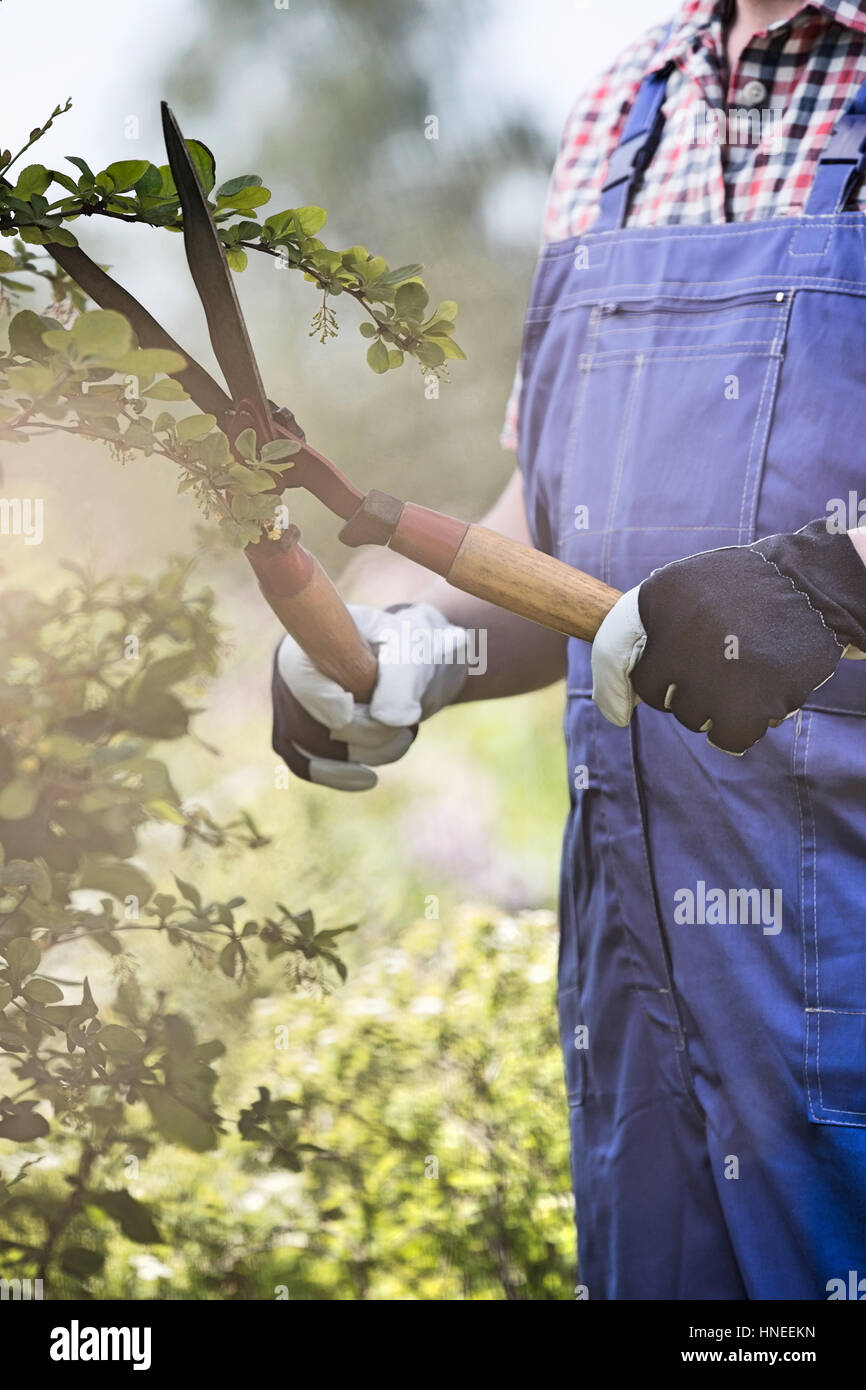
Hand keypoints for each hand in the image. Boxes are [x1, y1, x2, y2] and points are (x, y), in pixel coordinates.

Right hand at [273, 602, 468, 788]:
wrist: (410, 663)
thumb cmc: (409, 649)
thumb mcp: (414, 654)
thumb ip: (402, 681)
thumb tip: (389, 721)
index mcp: (310, 637)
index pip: (301, 676)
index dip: (323, 701)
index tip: (351, 710)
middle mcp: (288, 673)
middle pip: (309, 723)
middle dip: (366, 734)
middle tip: (407, 725)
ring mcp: (288, 708)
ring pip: (312, 751)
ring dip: (367, 753)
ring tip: (403, 735)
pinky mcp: (296, 736)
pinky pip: (306, 766)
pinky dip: (339, 776)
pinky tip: (369, 778)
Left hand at [591, 521, 865, 754]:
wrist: (813, 586)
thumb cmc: (743, 592)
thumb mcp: (685, 587)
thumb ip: (645, 633)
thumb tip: (618, 708)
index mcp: (656, 599)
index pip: (617, 656)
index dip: (626, 683)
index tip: (631, 699)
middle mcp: (676, 637)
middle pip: (657, 696)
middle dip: (682, 688)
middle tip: (719, 661)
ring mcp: (710, 673)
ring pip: (691, 718)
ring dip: (715, 705)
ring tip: (745, 670)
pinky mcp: (746, 703)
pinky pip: (726, 738)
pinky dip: (740, 727)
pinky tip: (760, 697)